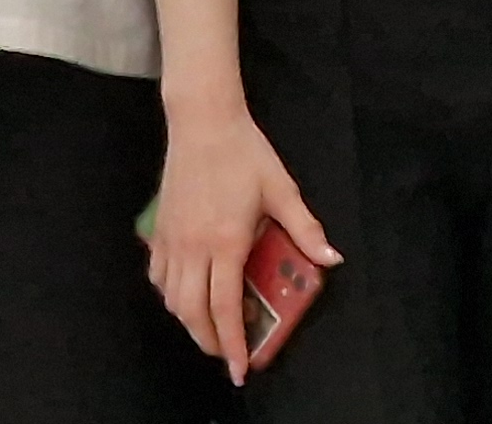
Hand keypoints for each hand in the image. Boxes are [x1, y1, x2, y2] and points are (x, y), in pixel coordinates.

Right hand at [147, 100, 338, 384]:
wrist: (204, 124)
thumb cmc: (247, 155)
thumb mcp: (283, 191)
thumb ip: (306, 229)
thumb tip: (332, 258)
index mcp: (226, 242)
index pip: (225, 307)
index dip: (230, 342)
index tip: (237, 367)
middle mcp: (194, 248)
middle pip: (193, 312)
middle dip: (208, 340)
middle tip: (226, 353)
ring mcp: (171, 241)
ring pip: (172, 299)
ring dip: (189, 321)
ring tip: (209, 330)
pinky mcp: (159, 231)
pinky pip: (159, 277)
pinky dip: (171, 295)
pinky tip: (186, 295)